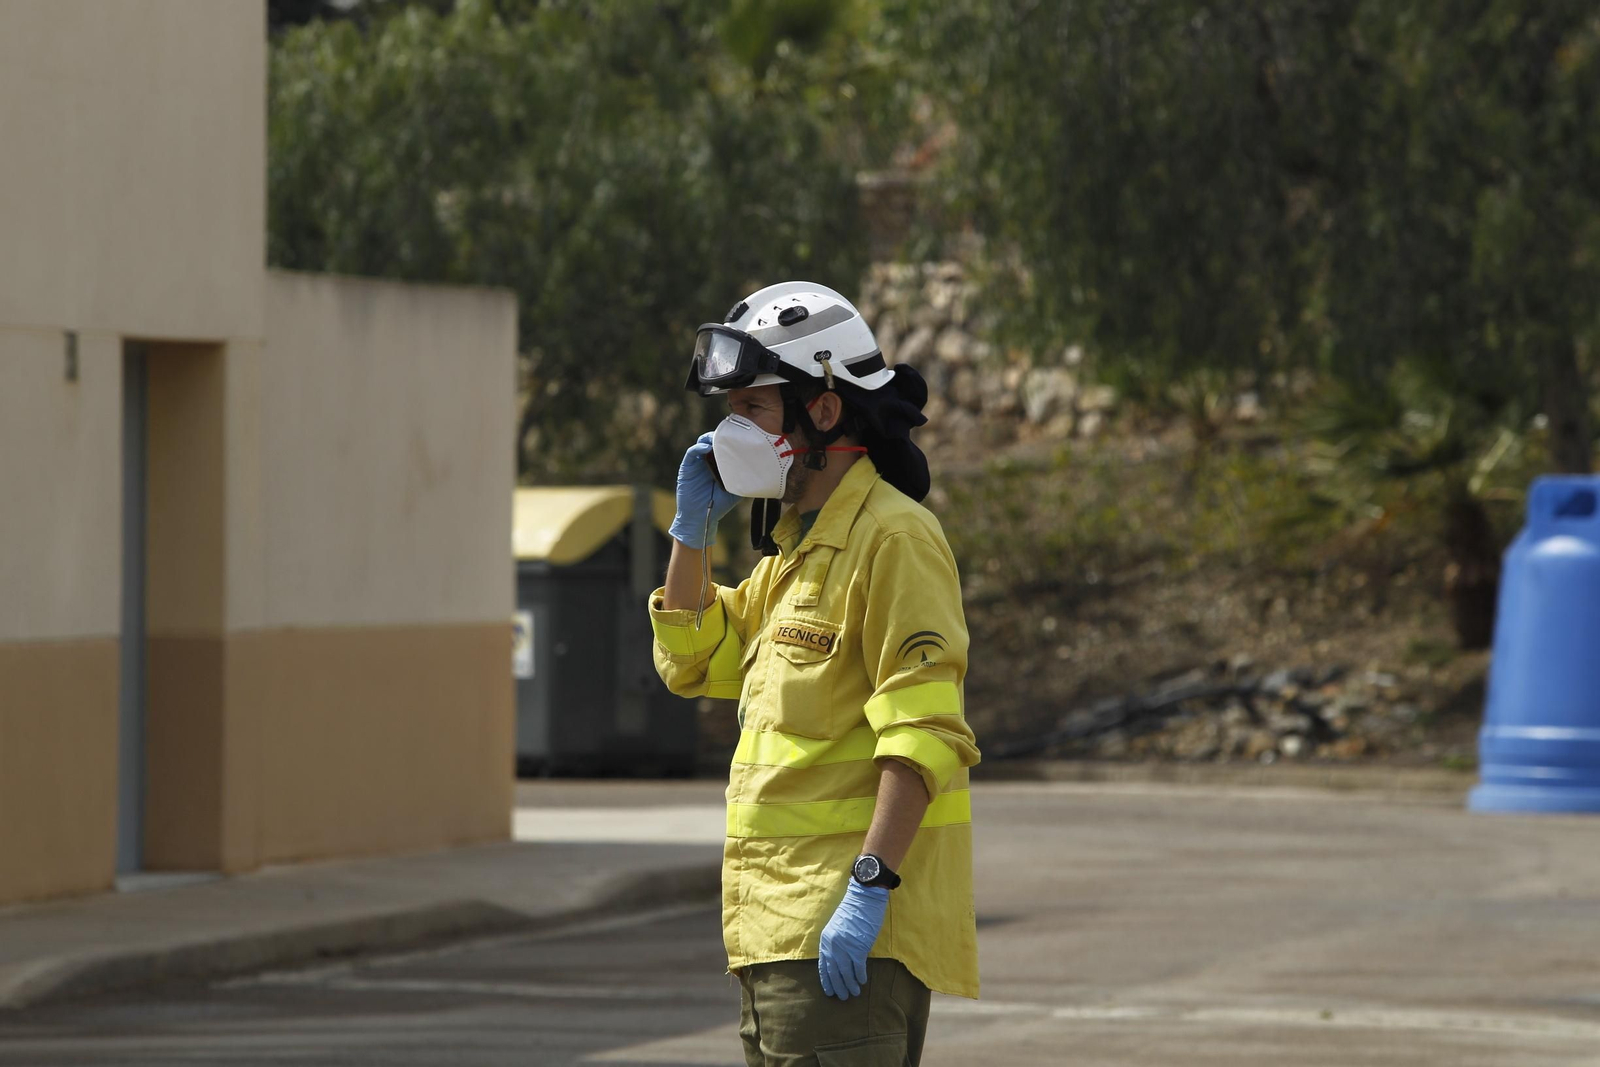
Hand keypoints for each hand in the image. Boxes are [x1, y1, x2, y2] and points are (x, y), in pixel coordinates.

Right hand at [668, 431, 739, 548]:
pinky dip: (699, 447)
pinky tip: (707, 447)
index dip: (731, 440)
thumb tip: (759, 470)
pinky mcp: (687, 467)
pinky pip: (691, 452)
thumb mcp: (736, 490)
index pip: (724, 447)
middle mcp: (707, 461)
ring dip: (710, 438)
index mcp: (719, 465)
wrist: (701, 517)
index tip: (741, 435)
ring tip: (719, 438)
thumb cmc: (718, 505)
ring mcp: (696, 463)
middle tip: (730, 434)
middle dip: (721, 436)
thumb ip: (744, 479)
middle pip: (713, 441)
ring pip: (702, 443)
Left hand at [818, 880, 888, 999]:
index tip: (829, 991)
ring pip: (846, 972)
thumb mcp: (837, 927)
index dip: (826, 980)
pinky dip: (860, 975)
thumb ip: (836, 943)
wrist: (863, 898)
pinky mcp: (858, 947)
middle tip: (843, 997)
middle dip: (838, 986)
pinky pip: (858, 966)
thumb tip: (840, 961)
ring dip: (850, 984)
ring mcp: (845, 947)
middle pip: (834, 971)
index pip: (823, 965)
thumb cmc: (852, 911)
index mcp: (825, 940)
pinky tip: (862, 981)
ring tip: (854, 993)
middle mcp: (833, 945)